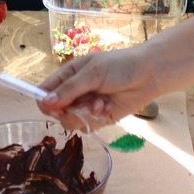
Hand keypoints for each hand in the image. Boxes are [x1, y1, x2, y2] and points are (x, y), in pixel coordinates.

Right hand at [37, 46, 163, 129]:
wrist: (148, 75)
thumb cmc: (119, 66)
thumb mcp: (92, 73)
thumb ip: (69, 89)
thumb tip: (45, 104)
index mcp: (68, 75)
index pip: (45, 92)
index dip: (46, 102)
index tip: (57, 107)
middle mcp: (74, 92)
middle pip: (57, 111)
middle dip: (70, 110)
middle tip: (85, 104)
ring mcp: (85, 106)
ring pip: (71, 121)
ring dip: (85, 114)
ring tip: (101, 103)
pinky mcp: (98, 118)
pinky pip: (87, 126)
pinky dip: (97, 118)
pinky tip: (108, 107)